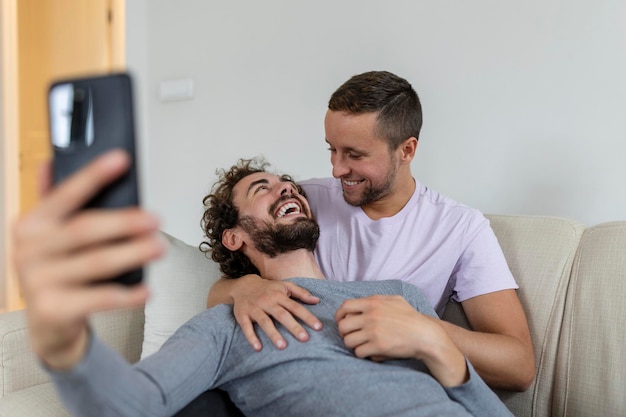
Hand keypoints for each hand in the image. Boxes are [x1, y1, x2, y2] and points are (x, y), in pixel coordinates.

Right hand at [13, 150, 164, 368]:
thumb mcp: (51, 236)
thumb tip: (50, 163)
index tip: (121, 159)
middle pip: (85, 230)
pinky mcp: (52, 310)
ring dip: (133, 254)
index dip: (93, 176)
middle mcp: (28, 250)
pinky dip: (128, 294)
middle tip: (155, 220)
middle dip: (124, 223)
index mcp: (31, 224)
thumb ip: (55, 202)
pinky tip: (147, 290)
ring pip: (96, 263)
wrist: (48, 324)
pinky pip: (99, 299)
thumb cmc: (58, 270)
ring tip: (159, 247)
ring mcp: (38, 282)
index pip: (65, 194)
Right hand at [229, 275, 321, 350]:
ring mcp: (254, 308)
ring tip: (282, 346)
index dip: (307, 316)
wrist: (243, 285)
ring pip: (265, 322)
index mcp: (279, 295)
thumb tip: (317, 300)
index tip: (318, 327)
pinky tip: (258, 348)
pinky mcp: (242, 315)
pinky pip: (246, 327)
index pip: (296, 307)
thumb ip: (301, 293)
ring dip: (273, 334)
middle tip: (305, 338)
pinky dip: (251, 337)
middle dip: (293, 327)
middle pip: (282, 315)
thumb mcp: (285, 286)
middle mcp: (267, 301)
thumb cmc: (269, 288)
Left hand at [335, 295, 467, 386]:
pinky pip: (358, 352)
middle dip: (344, 333)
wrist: (425, 335)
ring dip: (352, 344)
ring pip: (348, 341)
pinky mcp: (378, 346)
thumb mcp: (395, 300)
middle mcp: (371, 316)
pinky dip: (362, 353)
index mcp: (373, 303)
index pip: (345, 307)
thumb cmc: (411, 318)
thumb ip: (376, 300)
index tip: (342, 323)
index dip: (339, 316)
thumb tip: (360, 304)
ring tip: (360, 345)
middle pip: (342, 326)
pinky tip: (370, 352)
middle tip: (351, 336)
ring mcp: (373, 331)